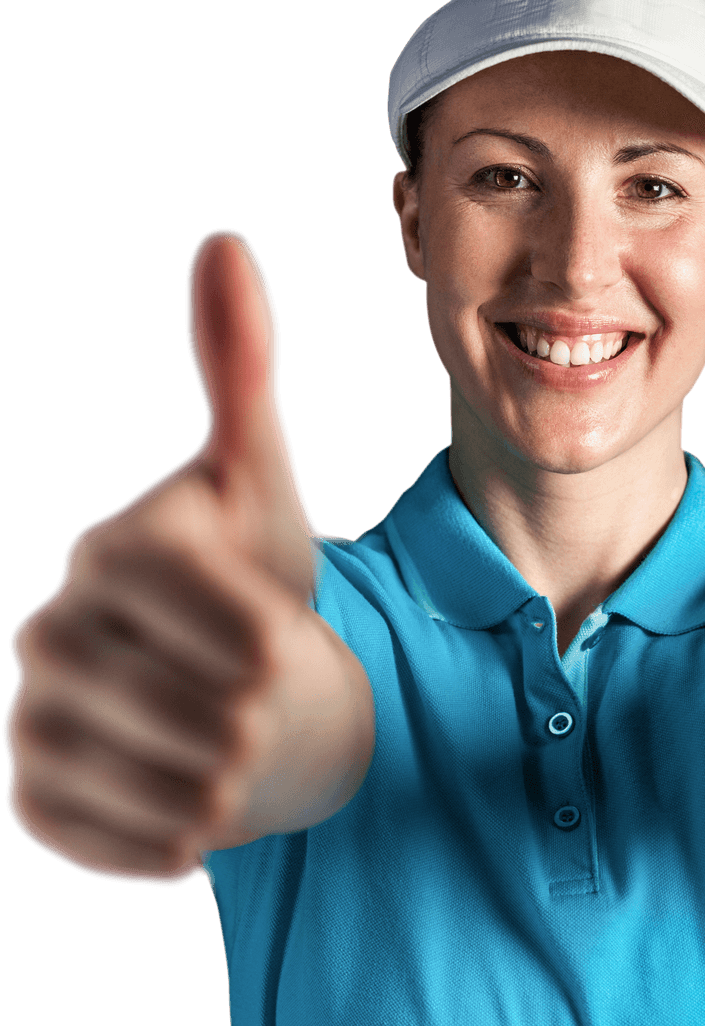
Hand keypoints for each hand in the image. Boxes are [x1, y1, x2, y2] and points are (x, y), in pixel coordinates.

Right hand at [6, 232, 373, 884]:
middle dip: (270, 715)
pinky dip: (190, 829)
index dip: (287, 641)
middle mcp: (54, 631)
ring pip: (192, 791)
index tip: (276, 628)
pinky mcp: (37, 797)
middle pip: (228, 720)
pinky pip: (140, 843)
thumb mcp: (261, 479)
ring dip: (242, 775)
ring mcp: (35, 720)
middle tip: (255, 690)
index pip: (248, 632)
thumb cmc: (256, 576)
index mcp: (117, 551)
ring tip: (232, 737)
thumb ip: (241, 367)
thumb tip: (225, 244)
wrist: (227, 683)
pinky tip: (197, 791)